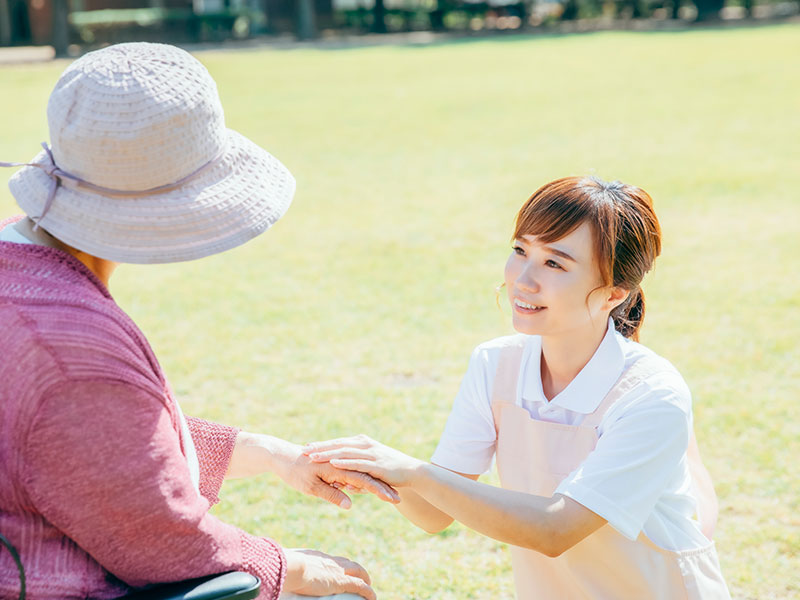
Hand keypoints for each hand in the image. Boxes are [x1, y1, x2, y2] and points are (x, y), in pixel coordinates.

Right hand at [233, 434, 398, 507]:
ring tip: (391, 496)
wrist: (280, 457)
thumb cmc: (297, 472)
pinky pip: (345, 476)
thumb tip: (350, 504)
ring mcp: (335, 465)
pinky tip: (368, 491)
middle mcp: (341, 465)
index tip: (394, 497)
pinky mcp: (327, 468)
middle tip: (399, 499)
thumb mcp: (317, 488)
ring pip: (360, 477)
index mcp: (341, 470)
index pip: (365, 479)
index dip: (380, 488)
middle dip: (384, 488)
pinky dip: (358, 483)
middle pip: (367, 477)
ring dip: (376, 487)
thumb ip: (334, 492)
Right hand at [284, 549, 375, 599]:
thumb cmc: (285, 567)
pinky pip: (360, 586)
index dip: (340, 565)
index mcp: (317, 556)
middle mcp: (330, 561)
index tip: (341, 570)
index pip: (333, 560)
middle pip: (348, 564)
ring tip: (369, 586)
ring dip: (365, 578)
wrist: (293, 567)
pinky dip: (367, 591)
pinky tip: (372, 597)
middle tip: (361, 577)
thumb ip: (287, 568)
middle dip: (356, 570)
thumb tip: (277, 572)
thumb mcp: (287, 566)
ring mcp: (337, 571)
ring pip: (358, 572)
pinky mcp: (341, 582)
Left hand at [303, 435, 424, 487]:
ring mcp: (371, 453)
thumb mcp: (370, 469)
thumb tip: (344, 483)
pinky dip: (344, 462)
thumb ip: (356, 473)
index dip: (322, 445)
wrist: (412, 471)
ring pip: (345, 452)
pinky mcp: (376, 464)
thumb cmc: (390, 471)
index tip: (306, 447)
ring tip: (313, 456)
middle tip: (303, 450)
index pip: (338, 443)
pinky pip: (357, 462)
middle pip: (338, 445)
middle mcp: (365, 445)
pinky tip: (333, 463)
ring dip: (328, 454)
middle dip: (320, 447)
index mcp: (362, 443)